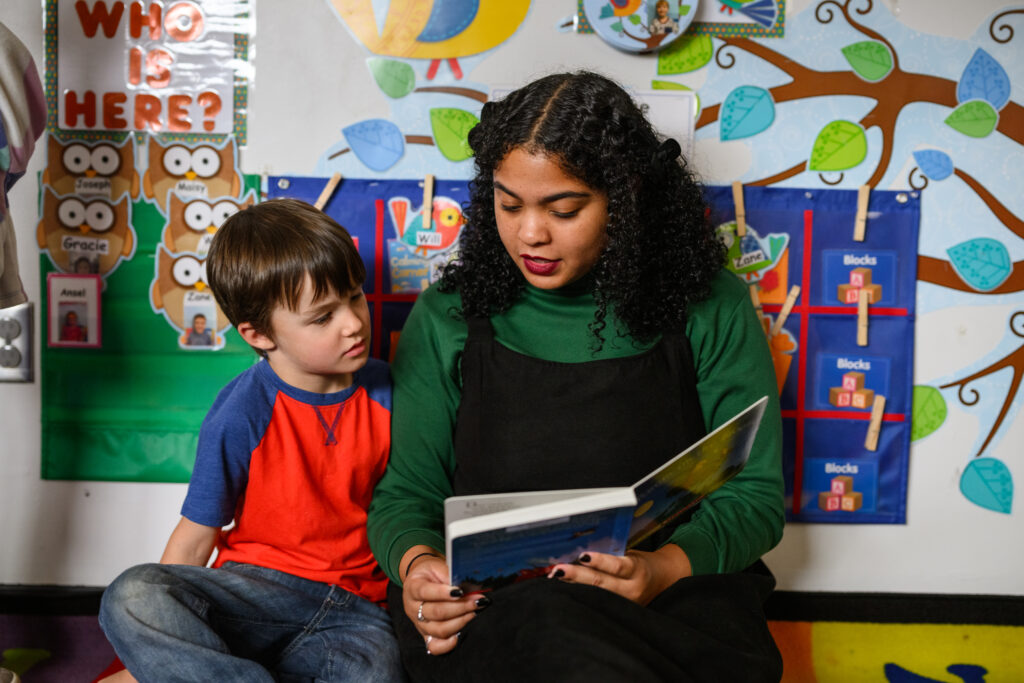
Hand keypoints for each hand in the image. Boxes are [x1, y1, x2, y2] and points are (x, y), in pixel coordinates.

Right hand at [400, 547, 480, 654]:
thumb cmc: (432, 573)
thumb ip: (450, 576)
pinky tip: (459, 636)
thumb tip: (469, 588)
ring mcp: (418, 623)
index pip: (426, 592)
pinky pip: (434, 646)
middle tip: (478, 601)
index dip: (443, 593)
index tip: (461, 591)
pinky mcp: (425, 635)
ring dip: (460, 622)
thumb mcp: (437, 566)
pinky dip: (447, 645)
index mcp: (412, 587)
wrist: (423, 580)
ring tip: (474, 612)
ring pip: (439, 629)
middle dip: (460, 607)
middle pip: (436, 612)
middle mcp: (412, 607)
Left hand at [547, 544, 691, 605]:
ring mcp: (625, 604)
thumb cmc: (642, 564)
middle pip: (601, 584)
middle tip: (559, 570)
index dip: (600, 561)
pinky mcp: (618, 613)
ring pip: (596, 596)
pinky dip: (581, 596)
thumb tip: (580, 550)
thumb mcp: (632, 555)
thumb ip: (612, 554)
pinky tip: (566, 591)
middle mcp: (631, 590)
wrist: (664, 582)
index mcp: (637, 570)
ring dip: (574, 587)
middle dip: (578, 576)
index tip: (583, 556)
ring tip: (556, 578)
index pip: (617, 566)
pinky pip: (597, 604)